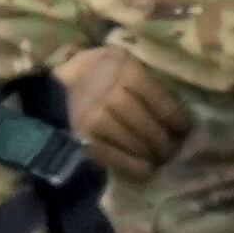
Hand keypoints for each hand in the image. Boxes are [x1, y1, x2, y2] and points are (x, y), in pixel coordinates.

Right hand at [67, 41, 191, 185]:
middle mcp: (112, 92)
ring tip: (158, 161)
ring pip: (132, 140)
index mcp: (126, 68)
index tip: (183, 131)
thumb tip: (172, 107)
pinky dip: (131, 165)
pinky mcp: (82, 137)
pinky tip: (144, 172)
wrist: (50, 89)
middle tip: (172, 151)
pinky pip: (112, 155)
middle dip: (163, 141)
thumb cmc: (93, 72)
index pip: (160, 99)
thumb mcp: (116, 61)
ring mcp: (96, 117)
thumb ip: (140, 76)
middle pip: (147, 122)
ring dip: (148, 154)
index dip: (176, 119)